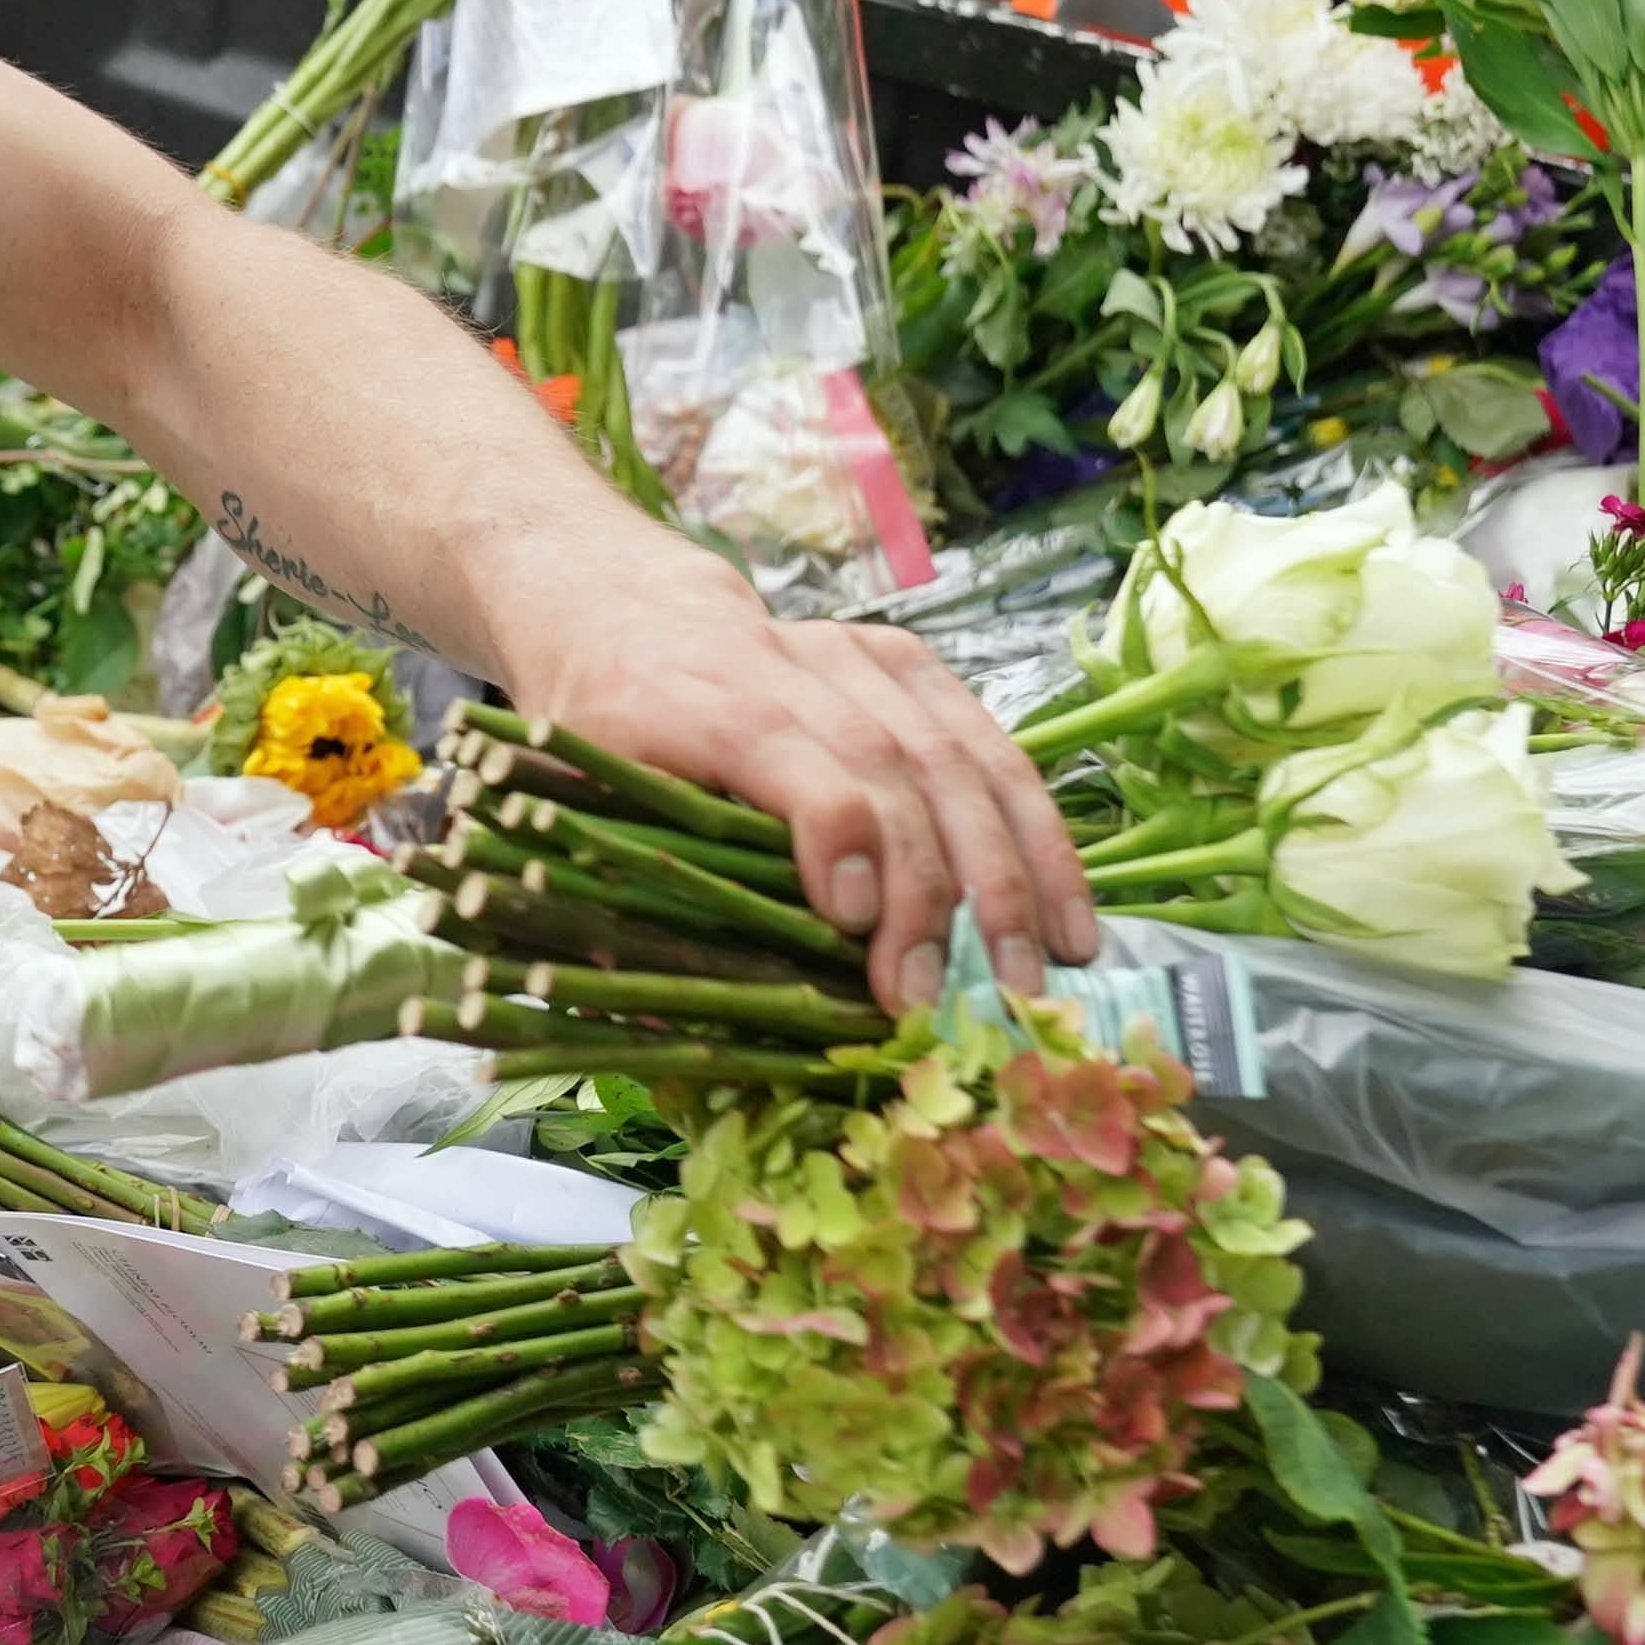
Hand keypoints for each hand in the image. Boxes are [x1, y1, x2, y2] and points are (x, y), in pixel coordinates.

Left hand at [508, 597, 1092, 1010]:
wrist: (622, 614)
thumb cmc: (597, 735)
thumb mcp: (577, 808)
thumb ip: (620, 906)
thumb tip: (679, 1029)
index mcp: (699, 703)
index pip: (802, 761)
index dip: (843, 839)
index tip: (861, 931)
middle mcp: (788, 666)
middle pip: (895, 770)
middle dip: (939, 892)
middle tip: (957, 998)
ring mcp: (857, 656)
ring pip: (960, 757)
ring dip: (1015, 871)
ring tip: (1043, 970)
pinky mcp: (905, 662)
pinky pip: (990, 746)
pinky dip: (1039, 835)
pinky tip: (1067, 915)